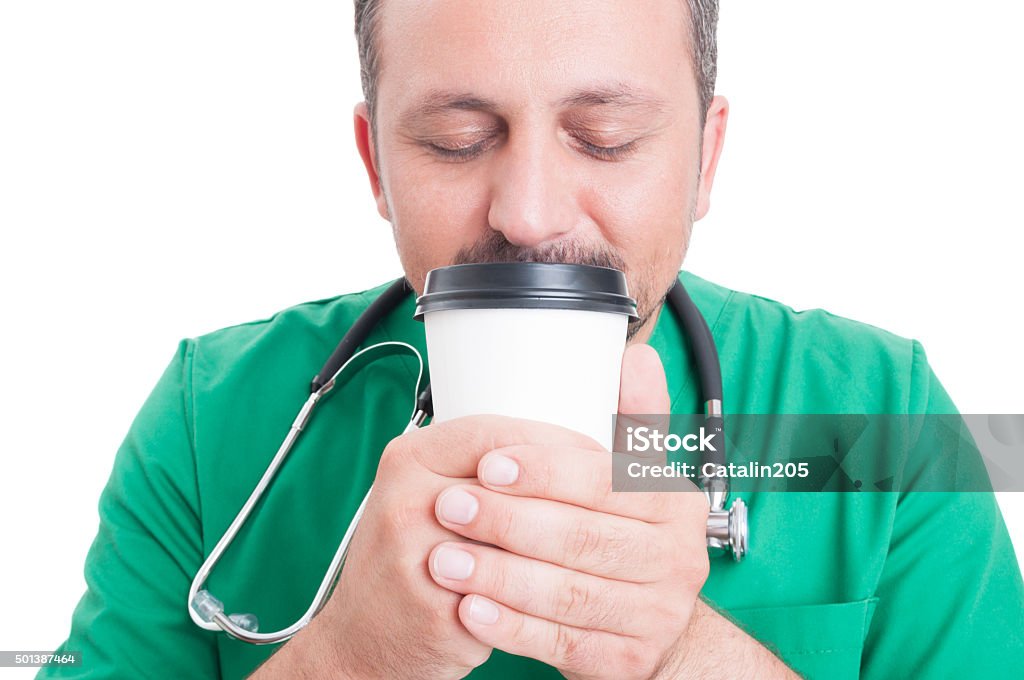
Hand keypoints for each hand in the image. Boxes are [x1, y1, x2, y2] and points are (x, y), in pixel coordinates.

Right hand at [299, 406, 606, 677]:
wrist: (361, 640)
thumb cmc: (407, 562)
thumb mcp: (425, 496)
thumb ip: (475, 470)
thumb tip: (565, 448)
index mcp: (409, 459)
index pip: (496, 433)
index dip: (553, 443)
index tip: (596, 454)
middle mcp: (407, 499)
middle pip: (513, 483)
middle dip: (573, 490)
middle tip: (615, 502)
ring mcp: (419, 555)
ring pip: (520, 537)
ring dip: (568, 541)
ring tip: (602, 544)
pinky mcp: (437, 607)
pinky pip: (511, 591)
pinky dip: (547, 587)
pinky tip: (574, 585)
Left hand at [427, 345, 709, 679]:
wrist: (650, 621)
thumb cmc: (627, 534)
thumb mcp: (637, 477)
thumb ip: (632, 420)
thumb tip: (634, 357)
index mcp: (675, 503)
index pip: (606, 480)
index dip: (545, 471)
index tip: (487, 463)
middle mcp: (678, 560)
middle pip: (583, 538)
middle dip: (508, 523)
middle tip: (448, 509)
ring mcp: (657, 616)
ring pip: (568, 594)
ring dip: (499, 577)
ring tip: (443, 561)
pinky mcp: (627, 661)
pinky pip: (563, 644)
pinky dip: (513, 629)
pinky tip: (471, 610)